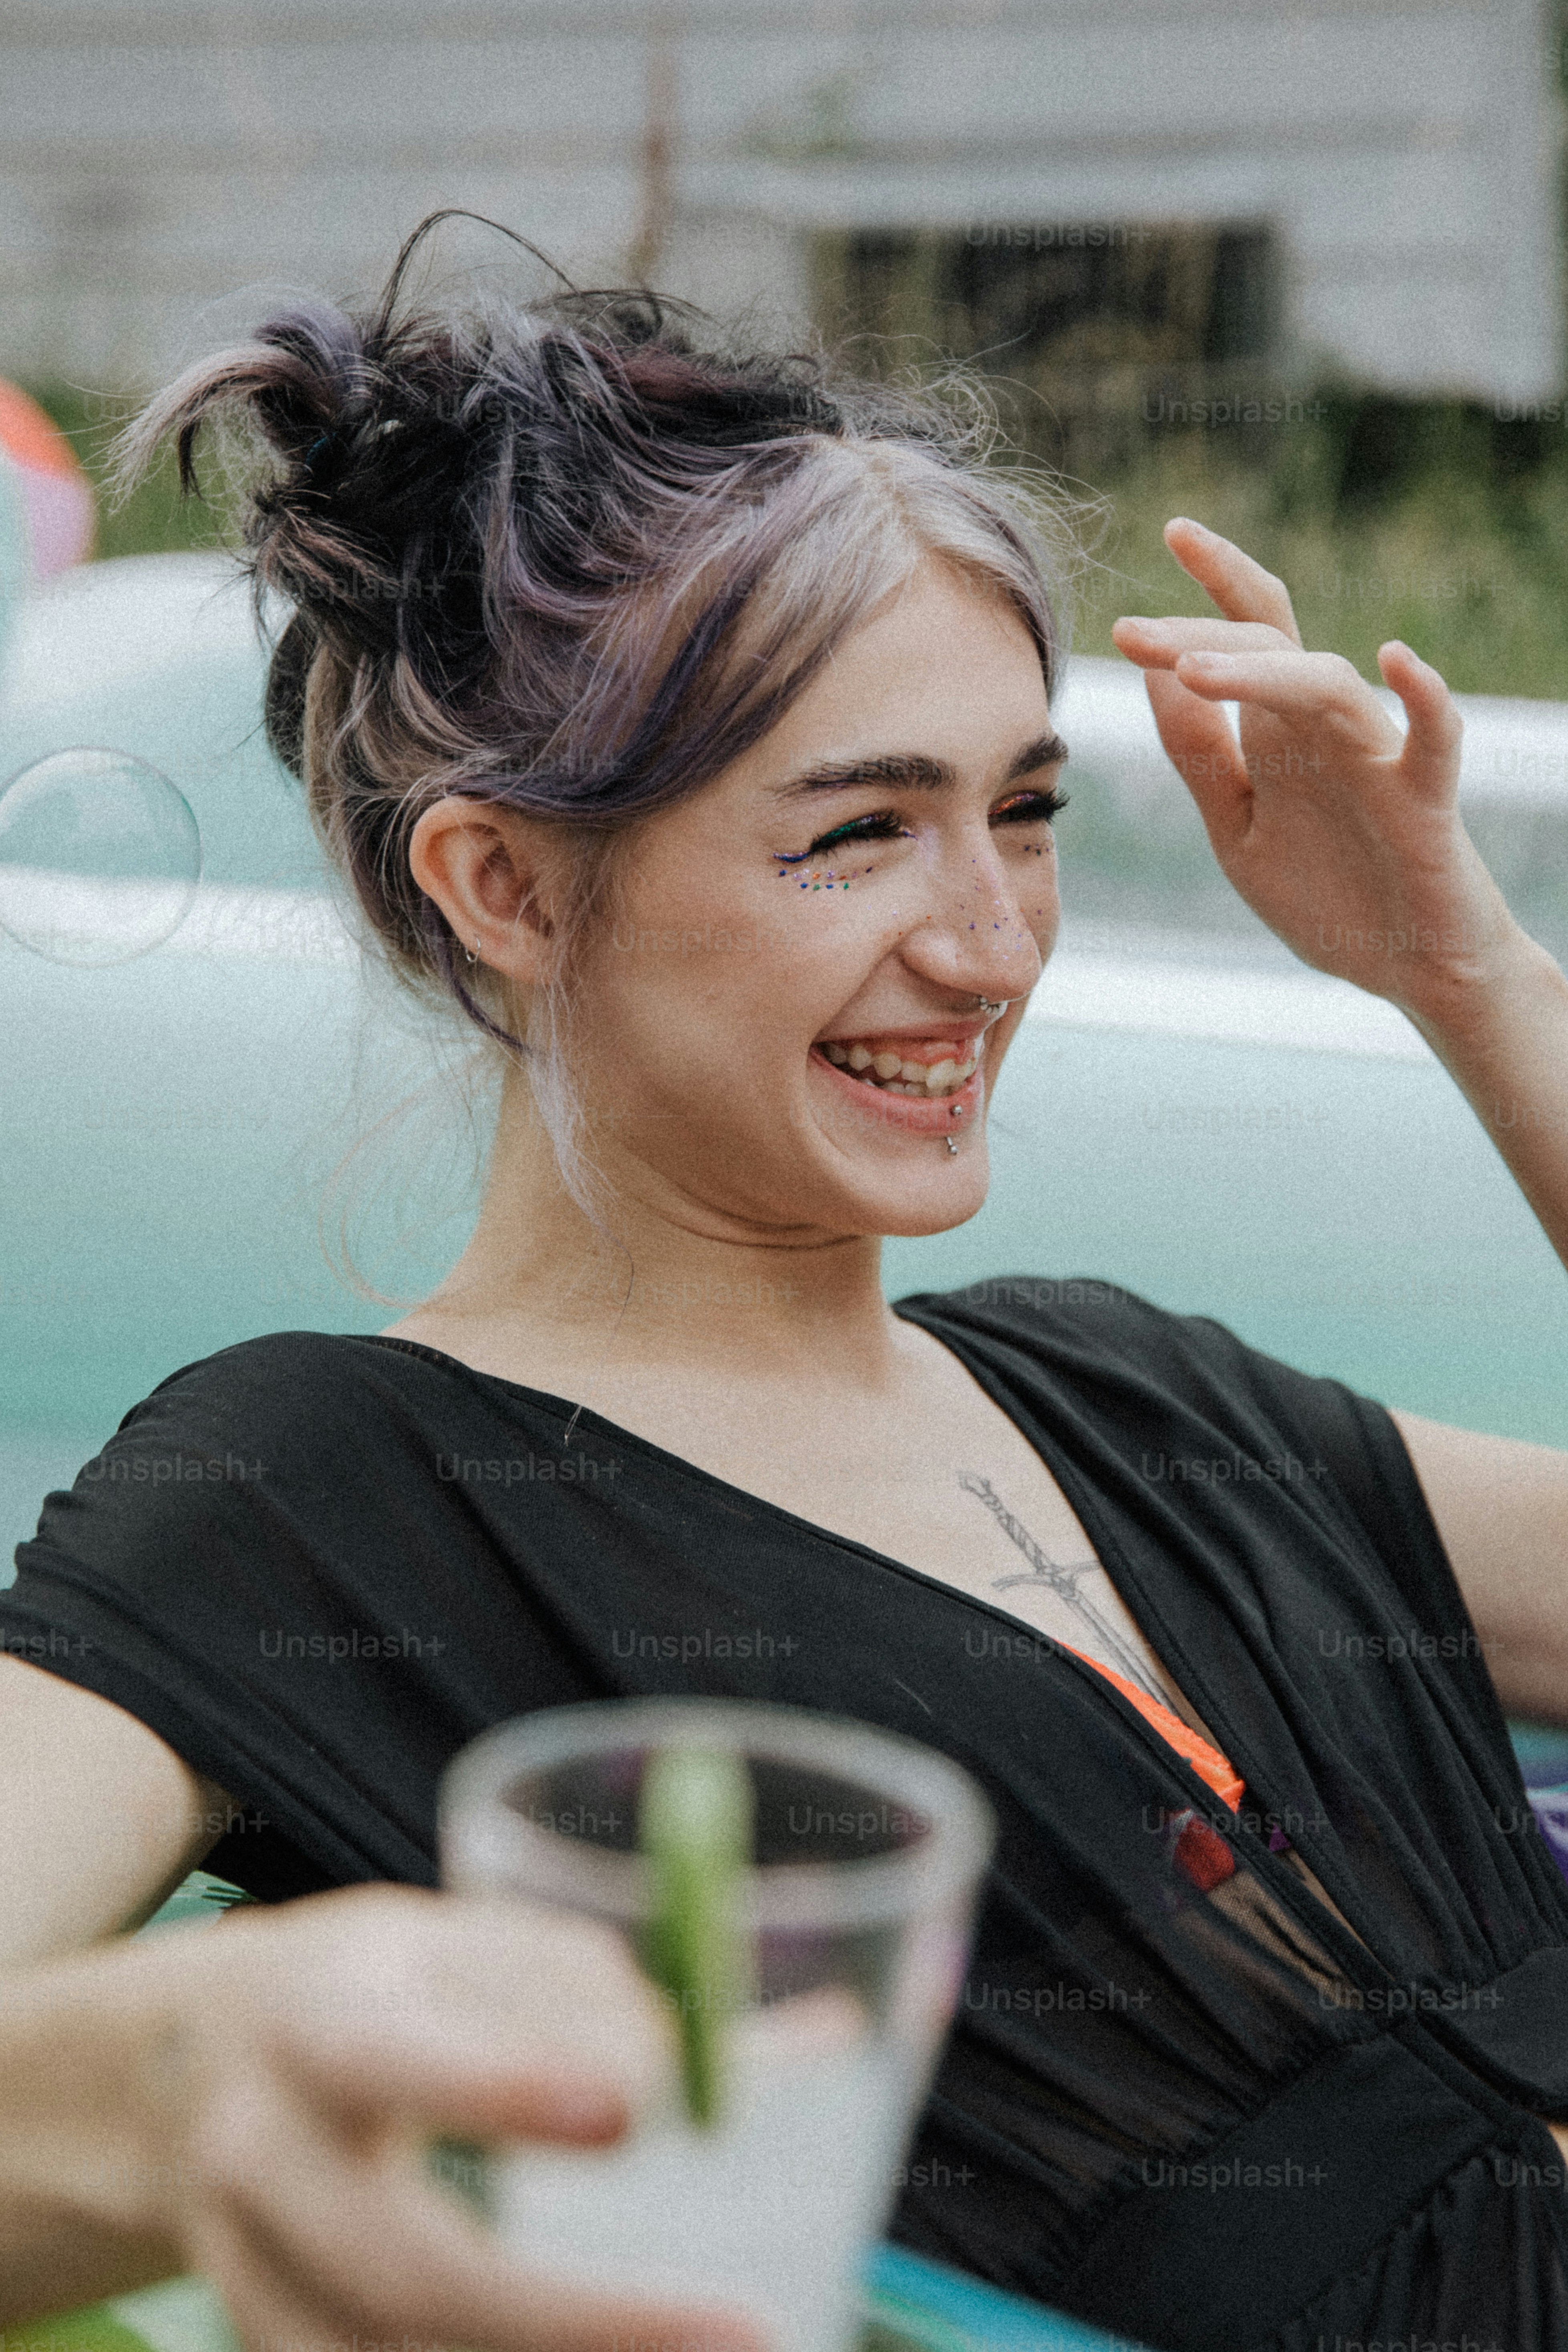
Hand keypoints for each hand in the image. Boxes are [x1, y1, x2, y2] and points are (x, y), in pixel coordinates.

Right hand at [127, 1885, 762, 2351]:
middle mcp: (268, 2153)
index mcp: (328, 2022)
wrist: (184, 2069)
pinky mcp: (267, 2339)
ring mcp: (254, 2269)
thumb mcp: (469, 1952)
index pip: (408, 2060)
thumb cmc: (381, 1992)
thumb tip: (841, 2032)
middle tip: (751, 2331)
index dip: (508, 2089)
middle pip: (411, 2268)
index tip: (629, 2114)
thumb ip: (622, 1997)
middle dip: (581, 2322)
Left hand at [1111, 519, 1525, 1019]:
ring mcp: (1379, 760)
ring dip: (1263, 673)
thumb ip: (1199, 755)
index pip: (1244, 638)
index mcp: (1279, 736)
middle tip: (1131, 633)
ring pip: (1328, 687)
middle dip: (1200, 634)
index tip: (1166, 537)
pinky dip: (1423, 698)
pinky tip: (1398, 663)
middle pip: (1271, 649)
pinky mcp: (1427, 803)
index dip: (1210, 587)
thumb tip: (1155, 676)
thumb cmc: (1330, 895)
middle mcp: (1326, 731)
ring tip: (1193, 669)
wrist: (1409, 971)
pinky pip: (1435, 739)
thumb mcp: (1236, 826)